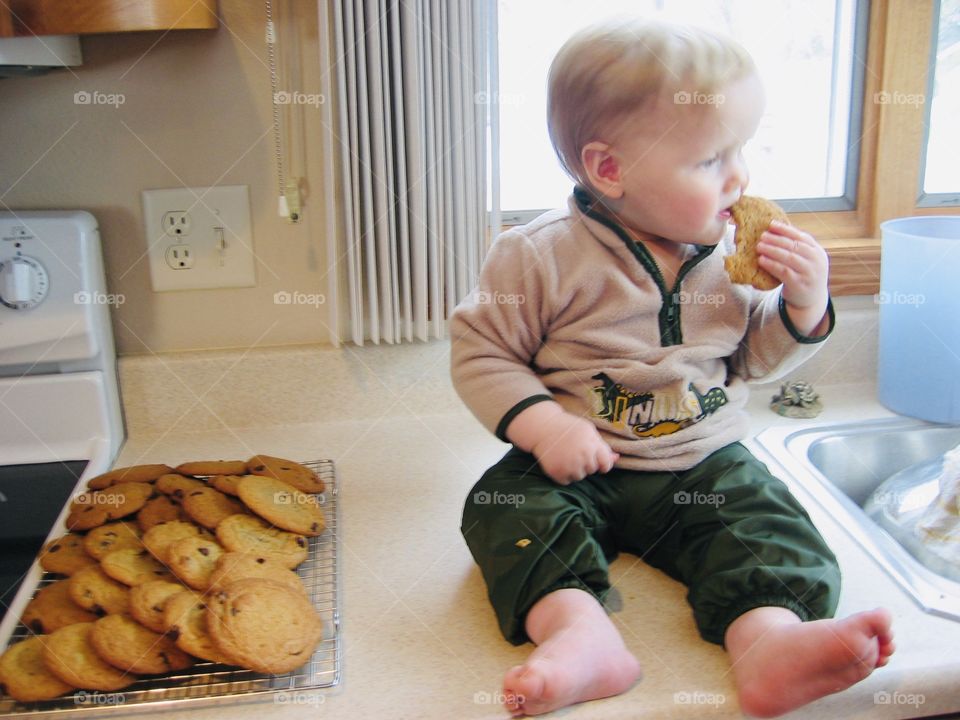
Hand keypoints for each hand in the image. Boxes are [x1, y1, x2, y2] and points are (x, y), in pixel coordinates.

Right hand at [530, 412, 618, 484]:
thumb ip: (602, 446)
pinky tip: (560, 462)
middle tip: (575, 452)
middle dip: (587, 463)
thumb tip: (616, 458)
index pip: (606, 464)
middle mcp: (582, 457)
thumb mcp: (588, 431)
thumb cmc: (568, 427)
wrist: (543, 427)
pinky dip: (564, 475)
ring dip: (575, 470)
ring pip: (580, 477)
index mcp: (592, 445)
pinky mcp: (557, 473)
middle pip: (592, 470)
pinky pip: (567, 481)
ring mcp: (569, 466)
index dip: (602, 463)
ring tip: (567, 456)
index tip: (596, 460)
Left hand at [757, 220, 829, 334]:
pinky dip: (771, 264)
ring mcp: (809, 273)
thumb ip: (797, 247)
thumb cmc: (804, 275)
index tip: (771, 224)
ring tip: (759, 246)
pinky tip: (761, 260)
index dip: (786, 230)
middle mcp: (816, 261)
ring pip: (789, 257)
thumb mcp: (806, 260)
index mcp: (818, 252)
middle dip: (776, 239)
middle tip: (762, 236)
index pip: (802, 237)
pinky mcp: (799, 285)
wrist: (811, 300)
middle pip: (795, 246)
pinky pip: (783, 271)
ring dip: (772, 250)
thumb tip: (775, 230)